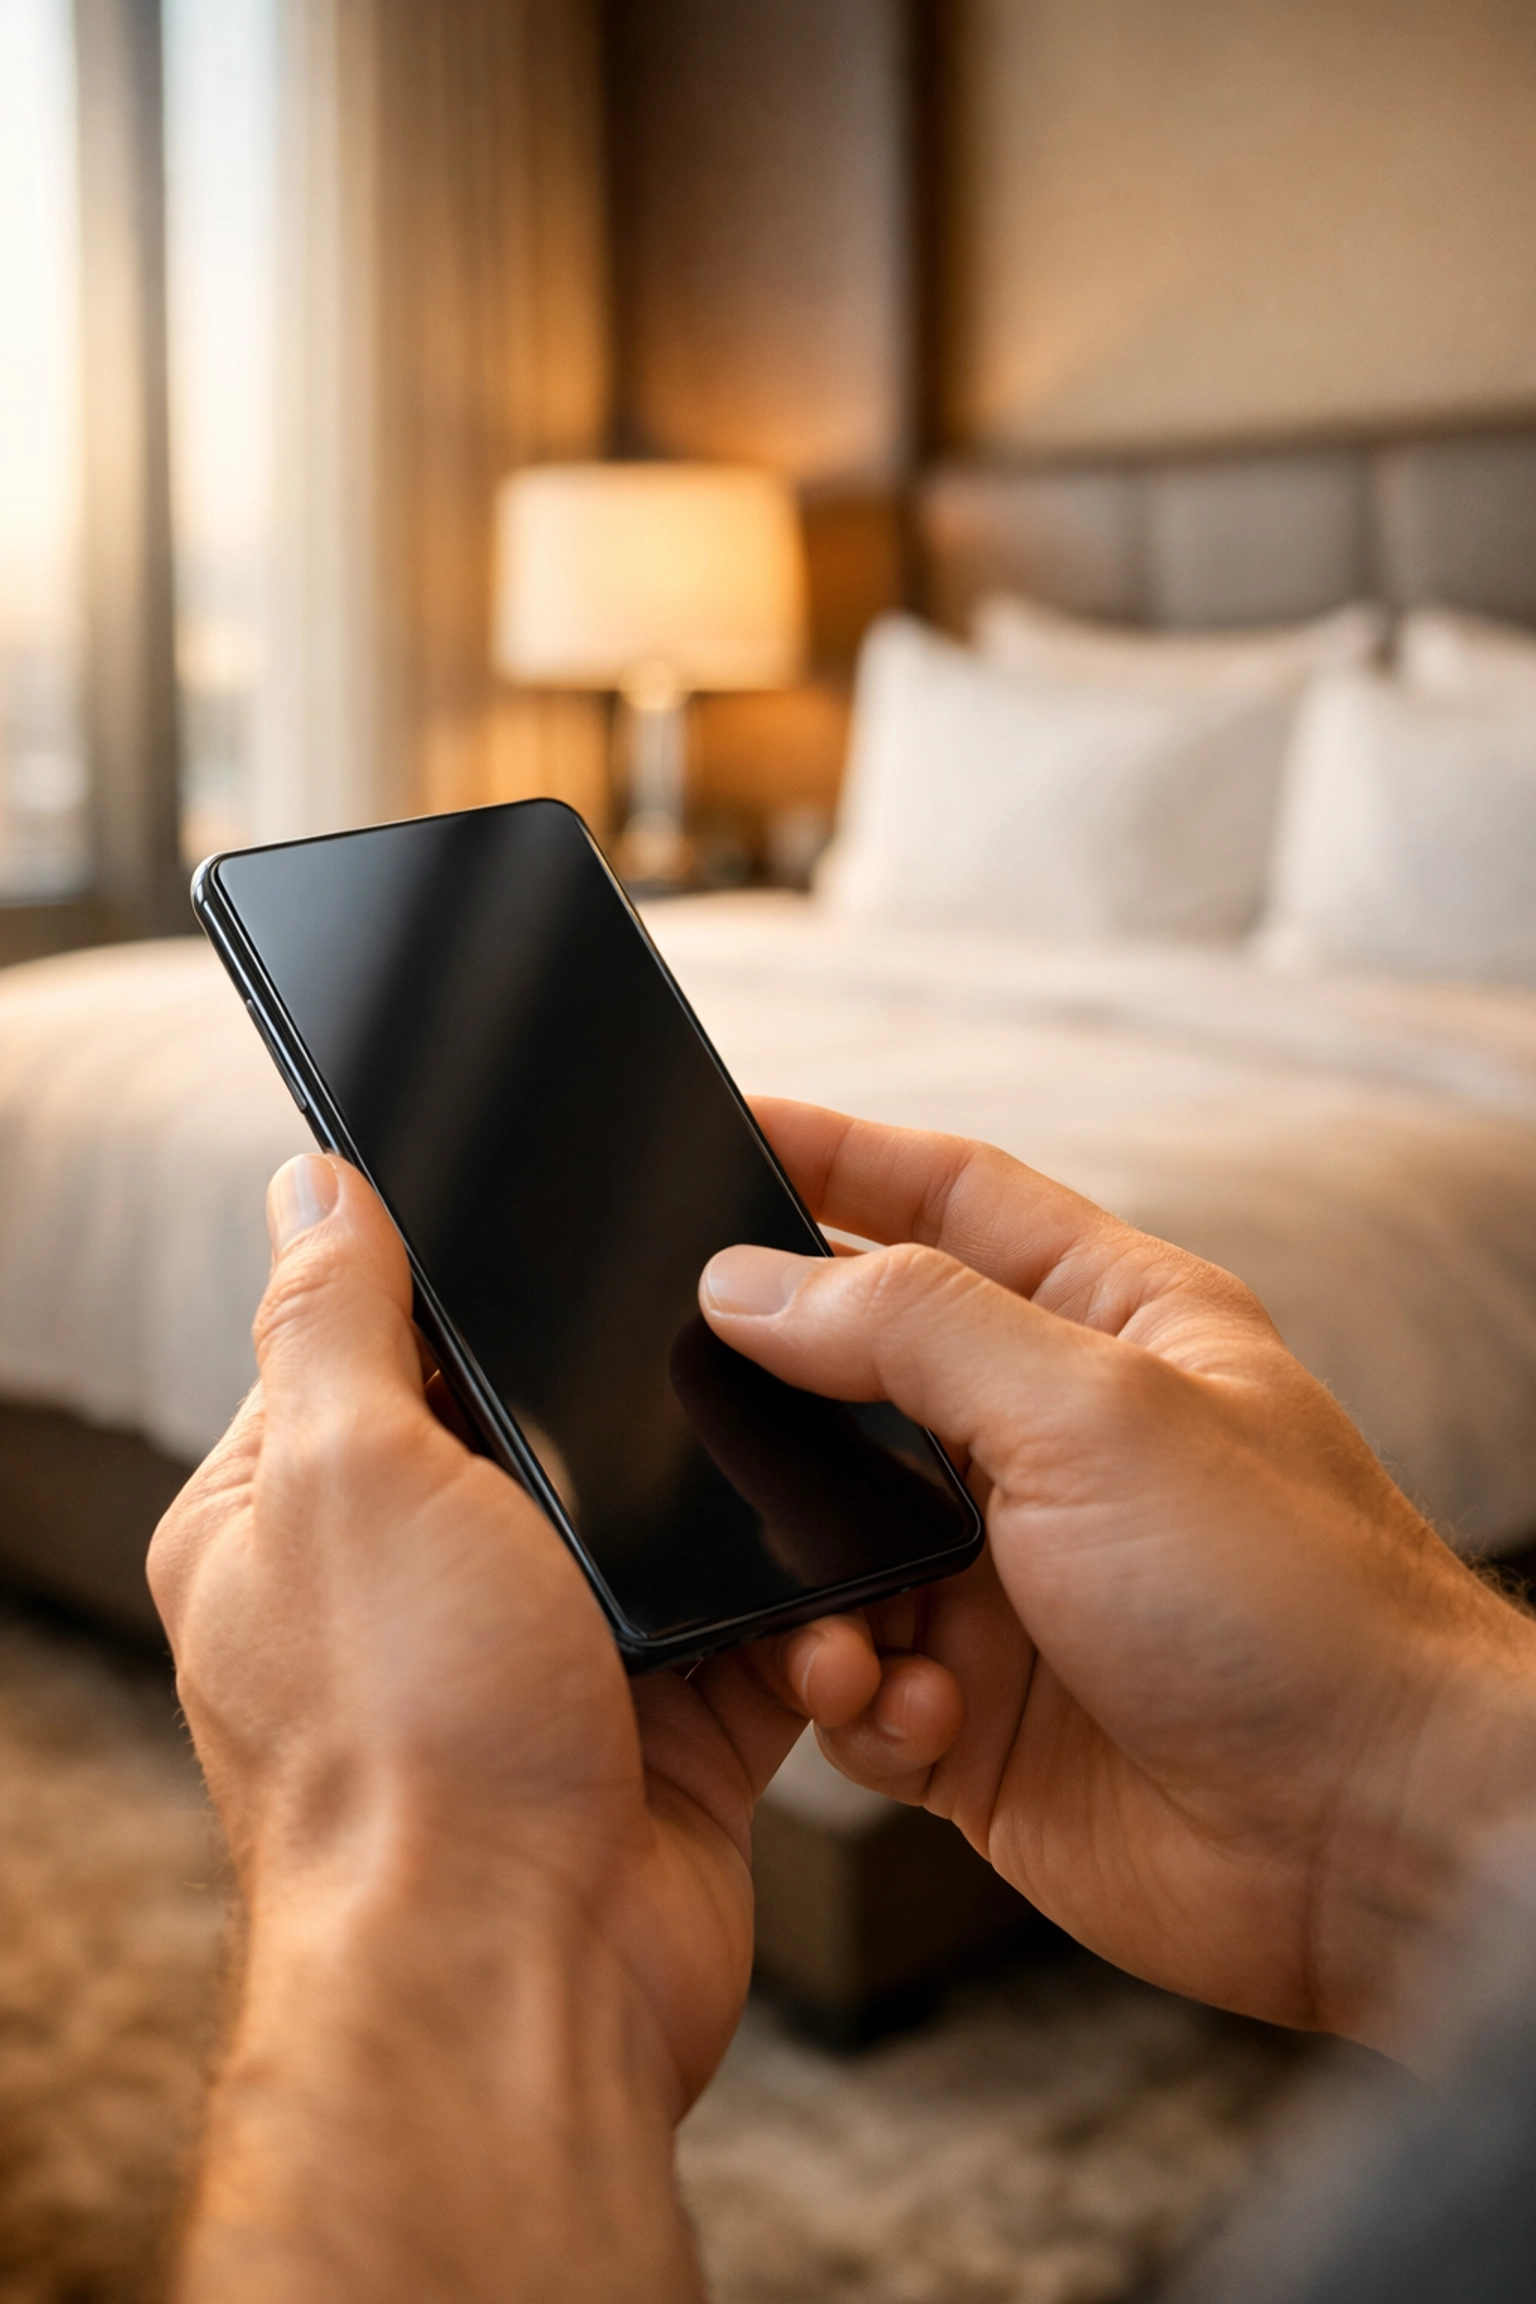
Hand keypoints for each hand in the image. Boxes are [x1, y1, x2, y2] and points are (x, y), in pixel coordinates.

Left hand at [150, 1154, 805, 2302]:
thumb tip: (311, 1181)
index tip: (571, 1231)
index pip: (378, 1347)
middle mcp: (414, 1593)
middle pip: (552, 1436)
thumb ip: (333, 1317)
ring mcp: (542, 1670)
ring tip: (802, 1496)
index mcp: (296, 1519)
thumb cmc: (409, 1742)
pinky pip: (753, 1646)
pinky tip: (831, 1628)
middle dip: (640, 1410)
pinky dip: (803, 1637)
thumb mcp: (349, 1475)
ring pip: (672, 1538)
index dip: (474, 1287)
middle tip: (733, 1347)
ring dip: (744, 1530)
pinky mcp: (658, 1741)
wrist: (523, 1984)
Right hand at [704, 1101, 1535, 2052]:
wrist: (1367, 1844)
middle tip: (680, 1390)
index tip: (721, 1127)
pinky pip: (854, 1684)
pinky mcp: (979, 1710)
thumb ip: (911, 1329)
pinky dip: (857, 1700)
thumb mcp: (1093, 1413)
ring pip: (829, 1545)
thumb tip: (751, 1283)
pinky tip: (921, 1717)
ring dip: (808, 1589)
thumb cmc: (1291, 1603)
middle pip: (863, 1372)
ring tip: (844, 1633)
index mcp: (1108, 1326)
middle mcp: (1050, 1443)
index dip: (833, 1155)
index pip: (947, 1198)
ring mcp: (1009, 1580)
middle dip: (775, 1393)